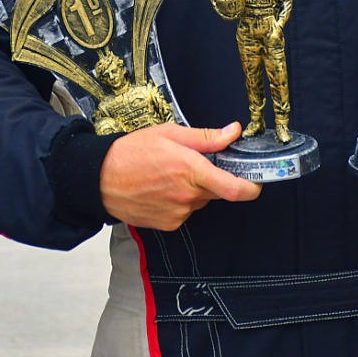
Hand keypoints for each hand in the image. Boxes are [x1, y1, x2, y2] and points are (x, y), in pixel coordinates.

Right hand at [99, 121, 260, 229]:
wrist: (100, 178)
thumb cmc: (133, 152)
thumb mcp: (171, 134)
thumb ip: (206, 137)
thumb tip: (233, 132)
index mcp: (191, 170)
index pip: (234, 188)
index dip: (252, 187)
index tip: (257, 181)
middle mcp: (187, 195)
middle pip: (219, 191)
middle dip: (215, 179)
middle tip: (195, 164)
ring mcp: (178, 212)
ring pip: (201, 201)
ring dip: (195, 189)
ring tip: (170, 174)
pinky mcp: (169, 224)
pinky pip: (186, 211)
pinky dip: (182, 201)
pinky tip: (163, 188)